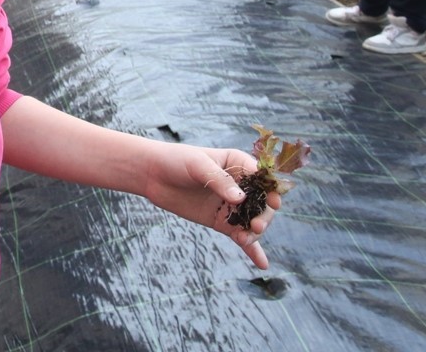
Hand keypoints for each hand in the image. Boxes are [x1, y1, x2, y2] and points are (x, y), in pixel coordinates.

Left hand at [138, 144, 280, 269]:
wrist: (152, 174)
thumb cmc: (176, 161)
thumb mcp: (198, 165)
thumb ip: (219, 181)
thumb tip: (240, 199)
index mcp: (239, 164)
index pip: (262, 178)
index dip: (271, 190)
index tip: (273, 203)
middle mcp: (241, 186)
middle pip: (262, 203)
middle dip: (264, 215)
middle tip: (255, 225)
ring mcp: (232, 205)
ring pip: (252, 221)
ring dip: (254, 232)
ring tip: (244, 239)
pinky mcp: (221, 221)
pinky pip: (240, 235)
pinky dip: (252, 249)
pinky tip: (262, 264)